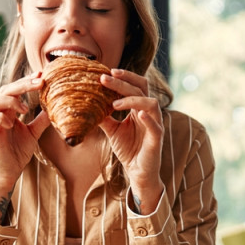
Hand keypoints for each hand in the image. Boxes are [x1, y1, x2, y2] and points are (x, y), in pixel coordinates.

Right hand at [0, 72, 50, 222]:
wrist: (9, 173)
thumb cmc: (18, 152)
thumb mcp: (34, 133)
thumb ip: (41, 120)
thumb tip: (56, 108)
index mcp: (9, 111)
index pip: (15, 89)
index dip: (26, 81)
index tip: (41, 76)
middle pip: (5, 90)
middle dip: (22, 84)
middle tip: (39, 82)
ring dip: (9, 101)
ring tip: (24, 109)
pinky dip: (1, 118)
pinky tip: (12, 124)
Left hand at [99, 69, 164, 213]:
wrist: (137, 172)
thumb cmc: (128, 150)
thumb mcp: (112, 131)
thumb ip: (104, 118)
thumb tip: (87, 106)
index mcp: (140, 108)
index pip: (135, 86)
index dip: (124, 77)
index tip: (105, 73)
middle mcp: (149, 113)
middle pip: (141, 89)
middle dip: (123, 82)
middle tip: (104, 78)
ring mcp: (155, 125)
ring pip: (151, 103)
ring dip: (133, 99)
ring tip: (114, 103)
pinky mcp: (157, 139)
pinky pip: (156, 126)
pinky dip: (148, 119)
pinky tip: (139, 115)